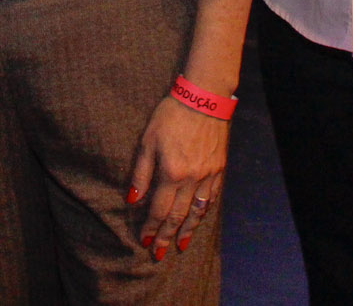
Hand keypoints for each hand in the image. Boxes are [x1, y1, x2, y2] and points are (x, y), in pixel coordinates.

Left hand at [125, 93, 229, 259]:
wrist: (204, 98)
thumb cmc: (171, 116)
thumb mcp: (148, 141)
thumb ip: (141, 173)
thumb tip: (133, 200)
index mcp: (172, 173)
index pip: (159, 209)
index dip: (151, 227)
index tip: (145, 241)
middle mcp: (192, 179)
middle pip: (178, 216)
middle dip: (167, 236)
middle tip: (160, 254)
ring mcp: (208, 176)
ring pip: (197, 211)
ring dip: (188, 230)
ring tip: (180, 245)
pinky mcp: (219, 169)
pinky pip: (211, 197)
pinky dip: (204, 212)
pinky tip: (198, 219)